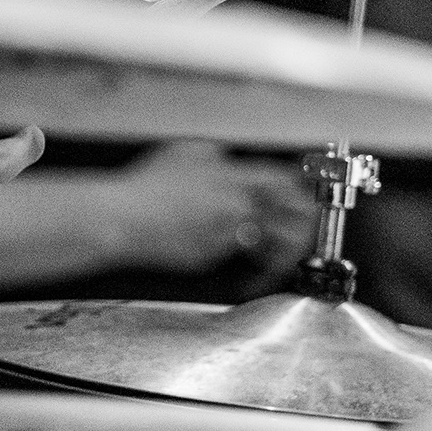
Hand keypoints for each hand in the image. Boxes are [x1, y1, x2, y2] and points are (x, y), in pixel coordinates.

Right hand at [111, 142, 314, 276]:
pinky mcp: (213, 258)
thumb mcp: (183, 152)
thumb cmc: (145, 186)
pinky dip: (250, 272)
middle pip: (289, 213)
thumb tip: (227, 157)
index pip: (283, 180)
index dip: (301, 187)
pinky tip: (247, 279)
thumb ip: (214, 154)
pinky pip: (242, 265)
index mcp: (232, 176)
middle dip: (305, 221)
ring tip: (283, 258)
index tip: (309, 194)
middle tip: (308, 230)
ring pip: (273, 243)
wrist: (122, 218)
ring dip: (283, 251)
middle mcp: (237, 204)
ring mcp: (227, 233)